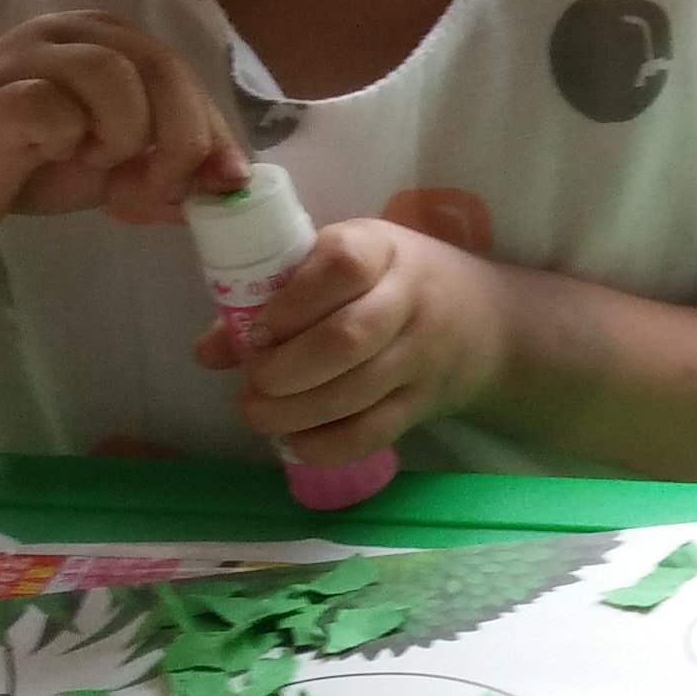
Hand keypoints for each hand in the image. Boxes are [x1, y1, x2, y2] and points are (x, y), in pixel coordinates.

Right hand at [0, 10, 240, 235]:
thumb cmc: (21, 163)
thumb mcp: (111, 170)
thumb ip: (166, 170)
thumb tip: (229, 188)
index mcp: (110, 40)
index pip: (185, 76)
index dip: (212, 131)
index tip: (220, 184)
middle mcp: (75, 32)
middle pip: (162, 67)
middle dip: (180, 139)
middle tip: (158, 187)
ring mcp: (31, 54)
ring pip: (116, 76)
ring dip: (124, 136)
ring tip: (96, 164)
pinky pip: (57, 109)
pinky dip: (69, 141)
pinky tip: (46, 155)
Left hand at [197, 216, 506, 470]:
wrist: (488, 322)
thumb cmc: (395, 282)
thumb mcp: (346, 265)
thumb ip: (276, 298)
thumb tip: (208, 352)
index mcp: (382, 249)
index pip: (342, 266)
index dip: (291, 303)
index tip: (258, 329)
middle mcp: (411, 298)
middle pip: (346, 339)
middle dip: (284, 370)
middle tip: (255, 382)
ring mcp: (422, 355)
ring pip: (355, 392)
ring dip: (293, 413)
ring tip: (260, 413)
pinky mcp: (424, 402)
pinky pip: (371, 434)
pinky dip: (323, 446)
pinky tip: (295, 440)